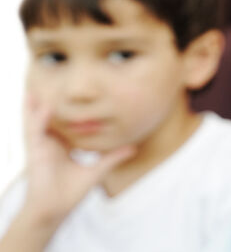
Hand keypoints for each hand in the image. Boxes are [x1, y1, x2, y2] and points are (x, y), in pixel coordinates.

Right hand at [19, 96, 134, 221]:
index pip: (63, 124)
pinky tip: (46, 108)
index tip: (76, 96)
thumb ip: (113, 158)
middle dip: (46, 104)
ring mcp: (40, 148)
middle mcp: (49, 145)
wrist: (55, 210)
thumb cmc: (71, 193)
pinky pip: (35, 133)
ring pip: (36, 122)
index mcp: (61, 147)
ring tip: (37, 89)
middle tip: (49, 84)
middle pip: (46, 120)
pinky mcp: (35, 153)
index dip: (67, 111)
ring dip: (36, 107)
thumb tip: (132, 147)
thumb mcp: (97, 171)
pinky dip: (39, 120)